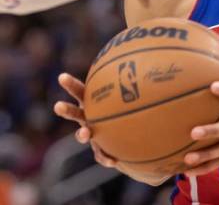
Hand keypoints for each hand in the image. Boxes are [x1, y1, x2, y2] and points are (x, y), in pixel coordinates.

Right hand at [53, 73, 168, 184]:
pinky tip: (113, 160)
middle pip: (74, 112)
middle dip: (66, 109)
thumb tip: (157, 60)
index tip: (61, 77)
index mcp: (94, 101)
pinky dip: (105, 157)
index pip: (80, 90)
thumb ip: (142, 82)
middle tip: (58, 106)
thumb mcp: (136, 94)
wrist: (132, 134)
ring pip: (82, 135)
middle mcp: (89, 117)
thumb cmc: (132, 108)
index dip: (70, 84)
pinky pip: (101, 154)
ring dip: (82, 134)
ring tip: (85, 133)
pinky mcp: (101, 149)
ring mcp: (93, 134)